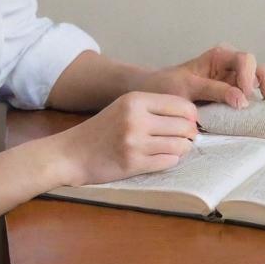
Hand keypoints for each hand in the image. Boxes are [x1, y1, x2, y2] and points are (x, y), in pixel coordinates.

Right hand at [53, 91, 198, 186]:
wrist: (72, 153)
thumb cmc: (102, 129)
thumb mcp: (124, 107)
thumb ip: (153, 108)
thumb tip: (190, 116)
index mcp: (135, 99)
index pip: (180, 104)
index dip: (192, 115)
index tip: (191, 122)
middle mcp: (136, 118)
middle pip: (183, 125)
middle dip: (190, 133)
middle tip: (188, 137)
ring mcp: (135, 142)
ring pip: (178, 145)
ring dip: (184, 148)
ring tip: (179, 148)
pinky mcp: (133, 164)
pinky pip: (167, 161)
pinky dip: (171, 160)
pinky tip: (165, 157)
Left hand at [139, 43, 264, 108]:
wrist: (158, 94)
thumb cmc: (169, 85)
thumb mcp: (188, 87)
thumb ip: (214, 90)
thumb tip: (243, 100)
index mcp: (220, 56)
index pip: (244, 60)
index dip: (248, 77)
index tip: (244, 97)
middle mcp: (230, 65)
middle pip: (258, 67)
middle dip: (264, 82)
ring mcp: (234, 80)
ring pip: (260, 80)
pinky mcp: (234, 95)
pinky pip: (253, 95)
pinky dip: (259, 102)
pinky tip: (261, 113)